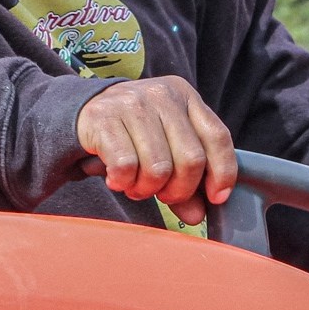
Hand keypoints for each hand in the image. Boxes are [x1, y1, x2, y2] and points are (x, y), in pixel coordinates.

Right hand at [75, 75, 236, 226]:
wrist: (85, 111)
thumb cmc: (136, 133)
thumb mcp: (168, 145)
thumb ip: (187, 178)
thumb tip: (197, 215)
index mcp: (186, 96)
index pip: (218, 137)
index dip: (222, 173)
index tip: (216, 198)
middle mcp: (162, 94)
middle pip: (191, 159)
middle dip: (179, 190)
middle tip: (162, 194)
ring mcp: (133, 103)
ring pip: (158, 168)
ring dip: (147, 190)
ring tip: (136, 185)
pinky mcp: (104, 117)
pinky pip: (126, 167)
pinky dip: (123, 183)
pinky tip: (117, 179)